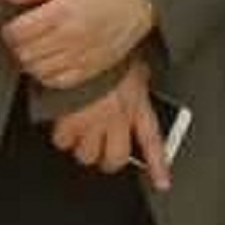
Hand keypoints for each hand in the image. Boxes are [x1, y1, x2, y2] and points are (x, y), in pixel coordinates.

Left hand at [0, 0, 156, 89]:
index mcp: (61, 11)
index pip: (17, 32)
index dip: (9, 30)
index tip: (13, 25)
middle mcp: (70, 36)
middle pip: (24, 53)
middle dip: (17, 46)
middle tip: (23, 37)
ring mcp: (80, 55)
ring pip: (37, 70)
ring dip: (30, 61)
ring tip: (36, 49)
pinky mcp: (90, 68)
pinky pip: (57, 81)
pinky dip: (46, 76)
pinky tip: (49, 63)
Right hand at [48, 64, 172, 189]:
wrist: (86, 42)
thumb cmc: (111, 53)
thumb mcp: (135, 65)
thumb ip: (138, 81)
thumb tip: (140, 81)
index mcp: (137, 104)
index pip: (153, 142)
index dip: (159, 166)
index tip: (161, 183)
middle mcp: (117, 118)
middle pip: (116, 158)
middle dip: (109, 160)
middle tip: (104, 152)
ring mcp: (93, 121)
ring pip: (88, 155)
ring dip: (84, 148)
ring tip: (82, 136)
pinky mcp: (70, 120)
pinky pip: (64, 142)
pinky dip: (62, 137)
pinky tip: (64, 125)